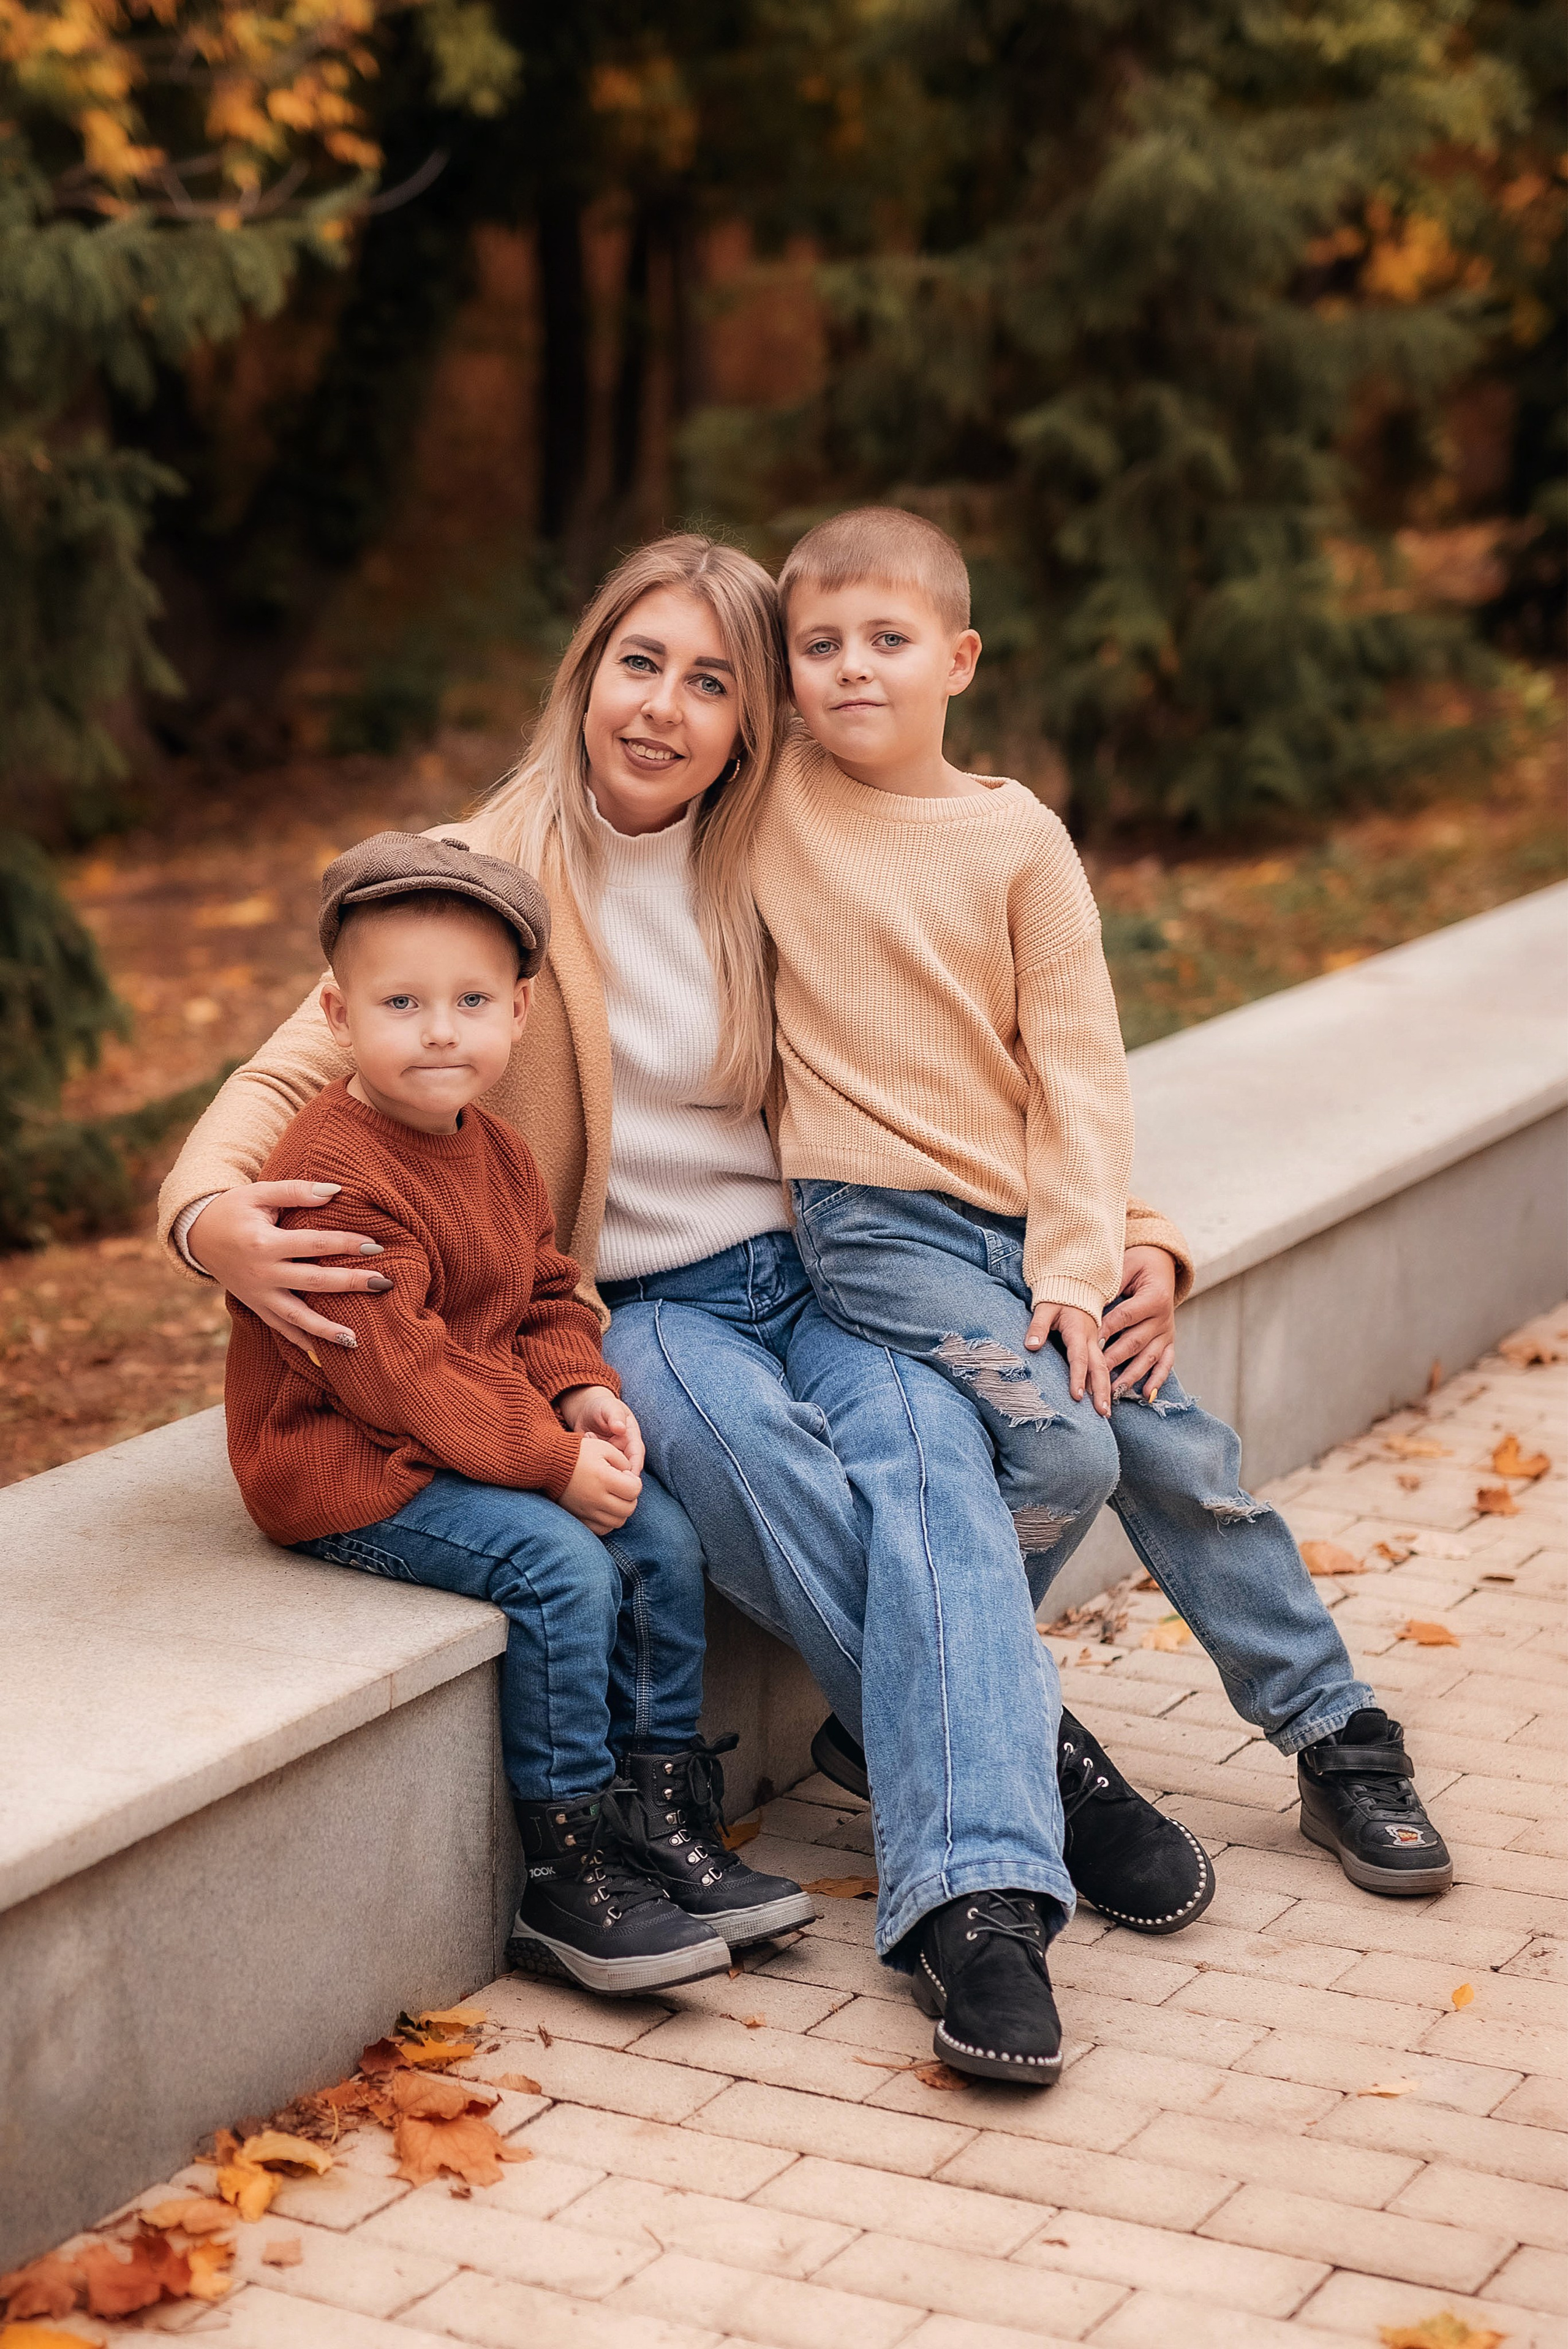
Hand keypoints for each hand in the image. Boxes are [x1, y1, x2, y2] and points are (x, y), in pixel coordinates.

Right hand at [185, 1182, 387, 1351]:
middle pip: (313, 1282)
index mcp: (264, 1242)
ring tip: (355, 1340)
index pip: (314, 1244)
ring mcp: (258, 1295)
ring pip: (296, 1317)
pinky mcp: (255, 1306)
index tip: (376, 1245)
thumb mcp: (259, 1193)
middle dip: (350, 1284)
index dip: (346, 1244)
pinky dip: (300, 1341)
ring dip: (326, 1329)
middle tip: (384, 1284)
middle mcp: (262, 1273)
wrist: (195, 1234)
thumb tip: (334, 1191)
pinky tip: (322, 1354)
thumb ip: (296, 1191)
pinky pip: (279, 1328)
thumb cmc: (232, 1209)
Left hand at [557, 1384, 644, 1475]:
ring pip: (614, 1472)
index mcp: (631, 1437)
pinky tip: (583, 1462)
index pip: (637, 1455)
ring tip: (590, 1464)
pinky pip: (601, 1470)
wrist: (585, 1412)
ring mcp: (613, 1457)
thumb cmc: (601, 1407)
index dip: (635, 1467)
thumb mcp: (608, 1407)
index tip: (628, 1478)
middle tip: (607, 1480)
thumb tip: (620, 1428)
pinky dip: (593, 1470)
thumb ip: (615, 1416)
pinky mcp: (601, 1462)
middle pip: (627, 1468)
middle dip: (620, 1477)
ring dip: (604, 1472)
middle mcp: (624, 1450)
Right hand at [559, 1433, 641, 1534]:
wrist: (549, 1463)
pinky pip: (602, 1530)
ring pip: (618, 1522)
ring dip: (621, 1511)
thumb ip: (623, 1460)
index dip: (635, 1482)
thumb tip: (632, 1476)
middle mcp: (596, 1498)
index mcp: (604, 1478)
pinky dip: (608, 1522)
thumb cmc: (578, 1453)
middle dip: (631, 1498)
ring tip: (614, 1498)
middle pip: (629, 1509)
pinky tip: (605, 1509)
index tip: (625, 1476)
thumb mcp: (603, 1448)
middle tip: (622, 1487)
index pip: (634, 1490)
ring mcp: (587, 1511)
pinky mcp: (579, 1517)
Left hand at [1024, 1301, 1110, 1415]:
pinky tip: (1104, 1397)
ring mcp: (1095, 1342)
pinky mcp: (1096, 1344)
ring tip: (1105, 1412)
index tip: (1075, 1396)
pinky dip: (1104, 1382)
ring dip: (1105, 1390)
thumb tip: (1030, 1346)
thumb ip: (1037, 1326)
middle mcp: (1090, 1339)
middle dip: (1101, 1391)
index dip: (1077, 1377)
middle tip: (1102, 1413)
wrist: (1075, 1284)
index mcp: (1078, 1331)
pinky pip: (1103, 1365)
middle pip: (1099, 1368)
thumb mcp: (1044, 1308)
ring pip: (1104, 1368)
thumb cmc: (1056, 1297)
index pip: (1078, 1358)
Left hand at [1101, 1245, 1177, 1400]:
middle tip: (1095, 1373)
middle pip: (1135, 1342)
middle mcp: (1164, 1318)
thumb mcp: (1125, 1266)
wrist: (1162, 1264)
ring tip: (1113, 1391)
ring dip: (1131, 1376)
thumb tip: (1089, 1305)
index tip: (1089, 1343)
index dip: (1107, 1329)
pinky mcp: (1169, 1342)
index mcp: (1154, 1298)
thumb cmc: (1137, 1265)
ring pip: (1149, 1358)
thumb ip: (1111, 1286)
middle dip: (1114, 1359)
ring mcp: (1167, 1333)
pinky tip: (1146, 1396)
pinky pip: (1166, 1364)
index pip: (1126, 1317)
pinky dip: (1157, 1380)